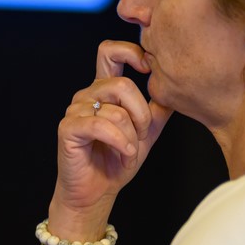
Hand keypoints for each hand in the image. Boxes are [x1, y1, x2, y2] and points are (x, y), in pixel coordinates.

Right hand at [52, 39, 173, 228]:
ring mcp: (76, 110)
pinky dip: (120, 143)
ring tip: (129, 151)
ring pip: (115, 110)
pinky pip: (101, 126)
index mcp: (104, 90)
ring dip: (131, 136)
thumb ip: (157, 110)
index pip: (110, 52)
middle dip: (140, 114)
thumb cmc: (116, 162)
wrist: (96, 192)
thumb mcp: (146, 133)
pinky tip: (123, 154)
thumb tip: (175, 89)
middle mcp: (87, 95)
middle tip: (141, 135)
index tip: (148, 69)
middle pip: (121, 84)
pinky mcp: (69, 128)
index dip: (131, 51)